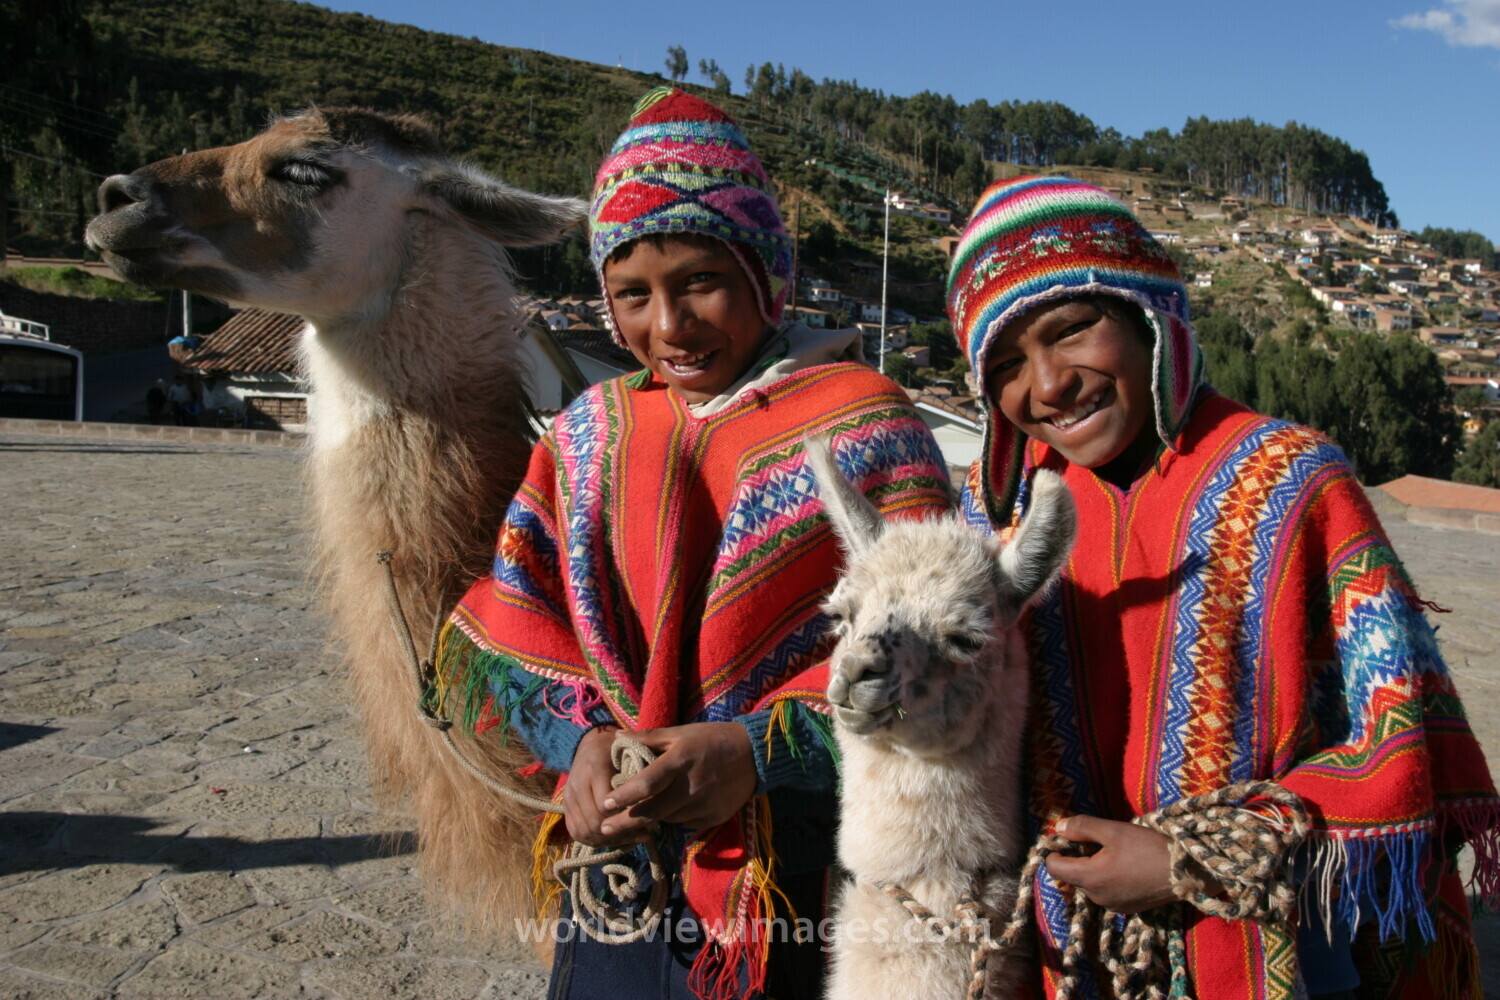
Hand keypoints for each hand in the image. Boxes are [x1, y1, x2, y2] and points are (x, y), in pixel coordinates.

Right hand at [563, 726, 646, 846]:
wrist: (592, 743)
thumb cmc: (618, 748)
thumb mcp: (633, 752)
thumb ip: (641, 772)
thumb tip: (656, 801)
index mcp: (595, 767)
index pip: (606, 804)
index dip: (626, 816)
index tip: (649, 819)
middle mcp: (578, 783)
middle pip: (594, 822)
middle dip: (620, 832)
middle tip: (645, 834)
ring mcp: (569, 796)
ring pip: (585, 831)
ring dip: (609, 841)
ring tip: (633, 839)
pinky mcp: (565, 806)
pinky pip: (576, 832)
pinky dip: (595, 841)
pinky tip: (616, 840)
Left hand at [599, 722, 756, 837]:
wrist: (754, 755)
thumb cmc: (712, 739)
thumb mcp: (680, 732)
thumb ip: (647, 737)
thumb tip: (617, 737)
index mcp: (680, 761)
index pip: (646, 784)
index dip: (623, 797)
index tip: (605, 804)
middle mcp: (691, 786)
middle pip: (652, 812)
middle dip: (625, 822)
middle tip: (605, 829)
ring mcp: (703, 805)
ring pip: (667, 819)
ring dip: (652, 818)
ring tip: (638, 814)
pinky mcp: (713, 818)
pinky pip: (685, 824)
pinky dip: (674, 819)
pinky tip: (672, 809)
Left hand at [1044, 815, 1175, 913]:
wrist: (1186, 871)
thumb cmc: (1148, 847)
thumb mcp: (1113, 830)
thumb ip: (1082, 827)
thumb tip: (1057, 828)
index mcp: (1091, 878)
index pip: (1054, 868)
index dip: (1054, 851)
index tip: (1065, 838)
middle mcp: (1097, 897)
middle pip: (1071, 876)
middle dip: (1075, 857)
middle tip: (1094, 840)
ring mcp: (1112, 906)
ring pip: (1087, 884)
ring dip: (1091, 868)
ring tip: (1112, 852)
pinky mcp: (1125, 908)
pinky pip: (1104, 892)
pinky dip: (1105, 879)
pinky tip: (1124, 866)